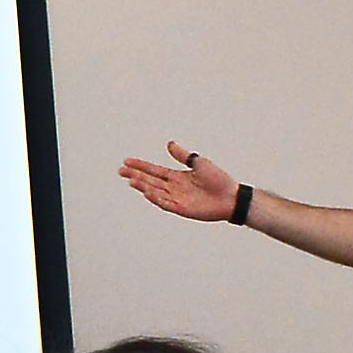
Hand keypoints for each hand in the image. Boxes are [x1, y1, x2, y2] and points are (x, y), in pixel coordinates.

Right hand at [116, 141, 241, 223]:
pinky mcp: (182, 209)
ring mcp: (177, 198)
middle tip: (121, 170)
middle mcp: (174, 187)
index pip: (154, 170)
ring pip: (155, 191)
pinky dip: (156, 198)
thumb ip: (183, 155)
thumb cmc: (218, 180)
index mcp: (177, 176)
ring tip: (131, 180)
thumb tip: (169, 143)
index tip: (127, 161)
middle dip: (136, 175)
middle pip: (150, 180)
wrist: (231, 197)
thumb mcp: (199, 163)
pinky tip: (147, 192)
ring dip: (143, 186)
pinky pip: (166, 204)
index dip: (141, 166)